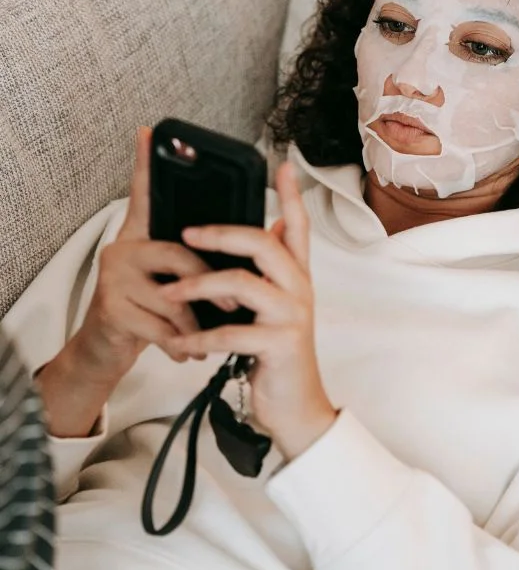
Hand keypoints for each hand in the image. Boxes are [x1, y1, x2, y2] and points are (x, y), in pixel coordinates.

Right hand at [74, 126, 230, 383]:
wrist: (105, 352)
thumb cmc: (147, 312)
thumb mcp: (174, 281)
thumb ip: (198, 258)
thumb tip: (249, 236)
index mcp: (141, 237)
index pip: (145, 196)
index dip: (147, 166)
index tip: (147, 132)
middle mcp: (122, 248)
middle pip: (181, 254)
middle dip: (214, 285)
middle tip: (237, 307)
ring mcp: (113, 277)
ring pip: (175, 296)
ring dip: (198, 324)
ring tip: (207, 339)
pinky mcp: (111, 309)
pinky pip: (162, 325)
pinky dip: (181, 344)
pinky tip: (186, 352)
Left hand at [160, 161, 337, 460]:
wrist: (297, 406)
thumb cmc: (277, 352)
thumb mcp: (275, 305)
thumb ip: (270, 270)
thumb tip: (266, 228)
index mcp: (297, 275)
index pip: (299, 225)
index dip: (291, 195)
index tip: (282, 164)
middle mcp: (300, 288)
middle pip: (264, 243)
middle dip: (221, 233)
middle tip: (186, 232)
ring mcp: (291, 316)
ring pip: (242, 284)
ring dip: (198, 286)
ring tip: (168, 294)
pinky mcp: (278, 345)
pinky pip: (231, 332)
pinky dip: (200, 336)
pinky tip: (180, 340)